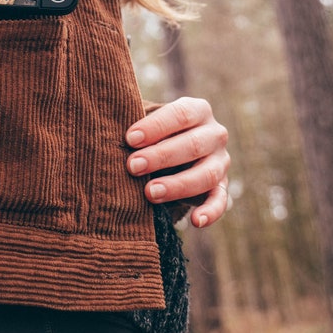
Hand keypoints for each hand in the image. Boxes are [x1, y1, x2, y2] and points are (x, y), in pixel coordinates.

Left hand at [125, 97, 229, 227]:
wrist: (172, 150)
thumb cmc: (153, 134)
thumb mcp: (149, 124)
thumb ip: (138, 129)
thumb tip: (110, 135)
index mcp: (198, 110)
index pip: (181, 114)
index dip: (155, 127)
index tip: (129, 139)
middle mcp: (214, 134)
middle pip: (193, 145)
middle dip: (161, 156)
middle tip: (132, 166)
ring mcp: (221, 161)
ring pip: (206, 174)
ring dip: (178, 185)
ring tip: (150, 193)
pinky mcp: (221, 186)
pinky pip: (220, 201)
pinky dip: (211, 212)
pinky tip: (196, 222)